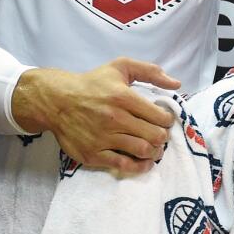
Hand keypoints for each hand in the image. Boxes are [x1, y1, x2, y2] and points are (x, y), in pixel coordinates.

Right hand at [13, 57, 180, 174]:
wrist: (56, 100)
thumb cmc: (92, 83)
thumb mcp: (121, 67)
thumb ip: (151, 71)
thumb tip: (177, 83)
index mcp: (124, 97)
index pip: (160, 116)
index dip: (167, 120)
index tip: (163, 120)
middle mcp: (115, 119)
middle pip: (154, 136)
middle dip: (162, 136)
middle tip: (159, 134)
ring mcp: (103, 138)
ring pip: (142, 151)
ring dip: (154, 151)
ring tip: (154, 147)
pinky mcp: (93, 154)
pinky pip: (123, 165)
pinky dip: (139, 166)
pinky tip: (144, 162)